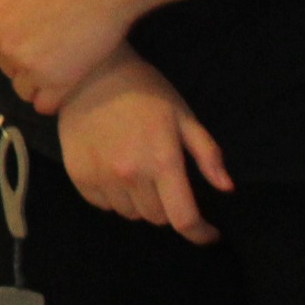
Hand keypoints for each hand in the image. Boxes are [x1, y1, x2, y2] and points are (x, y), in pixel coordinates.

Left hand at [0, 0, 141, 113]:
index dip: (6, 49)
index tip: (27, 44)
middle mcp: (9, 50)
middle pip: (9, 71)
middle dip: (22, 64)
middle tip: (48, 51)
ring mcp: (33, 68)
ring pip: (24, 90)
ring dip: (36, 84)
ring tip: (57, 68)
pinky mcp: (60, 83)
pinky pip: (45, 105)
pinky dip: (50, 100)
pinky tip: (63, 86)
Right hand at [56, 49, 232, 243]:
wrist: (91, 71)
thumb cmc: (145, 92)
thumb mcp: (184, 117)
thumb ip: (207, 154)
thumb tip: (226, 188)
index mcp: (162, 162)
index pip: (184, 218)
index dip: (200, 233)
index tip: (208, 233)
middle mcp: (130, 175)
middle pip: (157, 218)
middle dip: (168, 207)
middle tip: (164, 182)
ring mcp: (101, 176)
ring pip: (129, 213)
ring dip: (140, 203)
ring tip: (138, 175)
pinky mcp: (78, 173)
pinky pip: (102, 204)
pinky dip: (113, 197)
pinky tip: (114, 173)